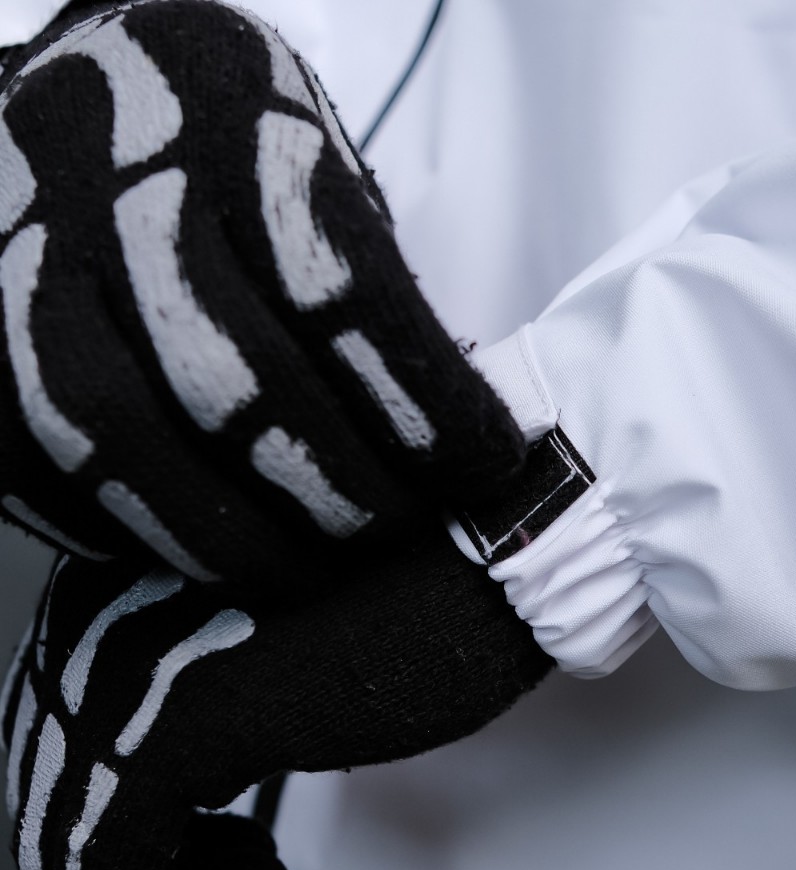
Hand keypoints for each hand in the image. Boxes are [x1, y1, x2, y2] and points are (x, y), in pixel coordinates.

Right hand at [0, 0, 524, 588]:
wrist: (88, 101)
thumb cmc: (233, 147)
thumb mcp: (317, 155)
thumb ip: (364, 270)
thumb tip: (442, 431)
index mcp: (225, 100)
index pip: (340, 284)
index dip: (422, 401)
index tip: (480, 469)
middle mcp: (103, 162)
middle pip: (226, 372)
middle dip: (330, 485)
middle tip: (392, 534)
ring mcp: (11, 245)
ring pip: (114, 427)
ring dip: (226, 532)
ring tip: (306, 575)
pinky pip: (29, 459)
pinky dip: (123, 527)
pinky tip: (201, 553)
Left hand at [1, 531, 551, 869]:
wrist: (497, 559)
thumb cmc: (421, 589)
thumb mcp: (284, 640)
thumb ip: (206, 681)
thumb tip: (180, 784)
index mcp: (132, 566)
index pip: (58, 705)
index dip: (109, 787)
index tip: (200, 835)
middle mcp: (115, 598)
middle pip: (51, 764)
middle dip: (137, 851)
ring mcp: (145, 654)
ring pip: (63, 818)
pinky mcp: (193, 714)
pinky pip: (109, 859)